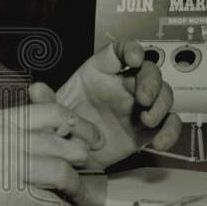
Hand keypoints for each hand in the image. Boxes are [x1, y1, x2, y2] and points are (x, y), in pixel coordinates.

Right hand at [0, 103, 103, 205]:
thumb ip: (4, 136)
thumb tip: (35, 146)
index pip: (52, 112)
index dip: (79, 125)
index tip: (90, 139)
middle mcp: (6, 137)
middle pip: (65, 144)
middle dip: (84, 163)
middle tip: (89, 176)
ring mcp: (5, 165)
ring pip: (63, 173)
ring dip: (78, 191)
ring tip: (80, 202)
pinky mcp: (2, 196)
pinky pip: (48, 203)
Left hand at [37, 40, 181, 169]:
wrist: (71, 156)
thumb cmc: (63, 125)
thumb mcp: (51, 113)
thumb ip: (46, 102)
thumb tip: (35, 90)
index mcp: (99, 72)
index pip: (119, 51)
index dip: (130, 49)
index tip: (134, 59)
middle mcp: (122, 85)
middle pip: (148, 70)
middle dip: (151, 81)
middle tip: (144, 99)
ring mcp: (138, 106)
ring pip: (163, 94)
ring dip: (162, 104)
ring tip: (148, 120)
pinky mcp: (148, 129)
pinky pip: (169, 124)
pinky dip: (171, 131)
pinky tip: (160, 142)